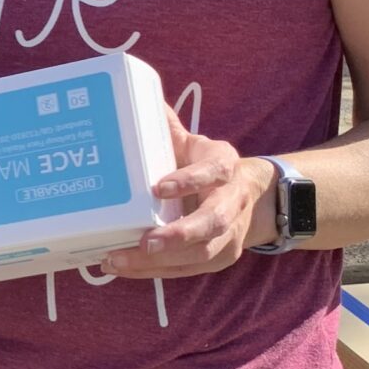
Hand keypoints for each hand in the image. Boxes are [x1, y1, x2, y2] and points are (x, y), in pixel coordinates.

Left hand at [99, 106, 275, 279]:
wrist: (251, 195)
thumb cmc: (207, 167)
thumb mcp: (195, 144)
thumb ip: (167, 127)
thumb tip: (139, 96)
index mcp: (225, 167)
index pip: (212, 173)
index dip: (188, 181)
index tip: (157, 188)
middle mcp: (232, 203)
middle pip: (212, 223)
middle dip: (178, 235)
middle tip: (144, 242)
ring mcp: (229, 235)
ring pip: (200, 254)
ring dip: (158, 262)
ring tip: (117, 260)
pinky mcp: (219, 257)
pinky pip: (187, 269)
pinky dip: (155, 271)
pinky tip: (124, 268)